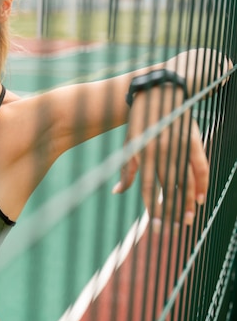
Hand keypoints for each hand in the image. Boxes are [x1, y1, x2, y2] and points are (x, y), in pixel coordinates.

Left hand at [114, 86, 208, 228]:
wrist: (159, 90)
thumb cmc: (139, 120)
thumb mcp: (129, 142)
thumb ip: (127, 169)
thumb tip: (116, 192)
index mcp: (144, 153)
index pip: (150, 188)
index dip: (154, 209)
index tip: (156, 226)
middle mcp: (163, 151)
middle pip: (169, 188)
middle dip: (172, 211)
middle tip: (174, 230)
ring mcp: (180, 146)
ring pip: (186, 181)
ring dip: (188, 202)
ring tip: (188, 220)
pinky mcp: (193, 139)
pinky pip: (201, 165)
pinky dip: (203, 182)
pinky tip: (201, 198)